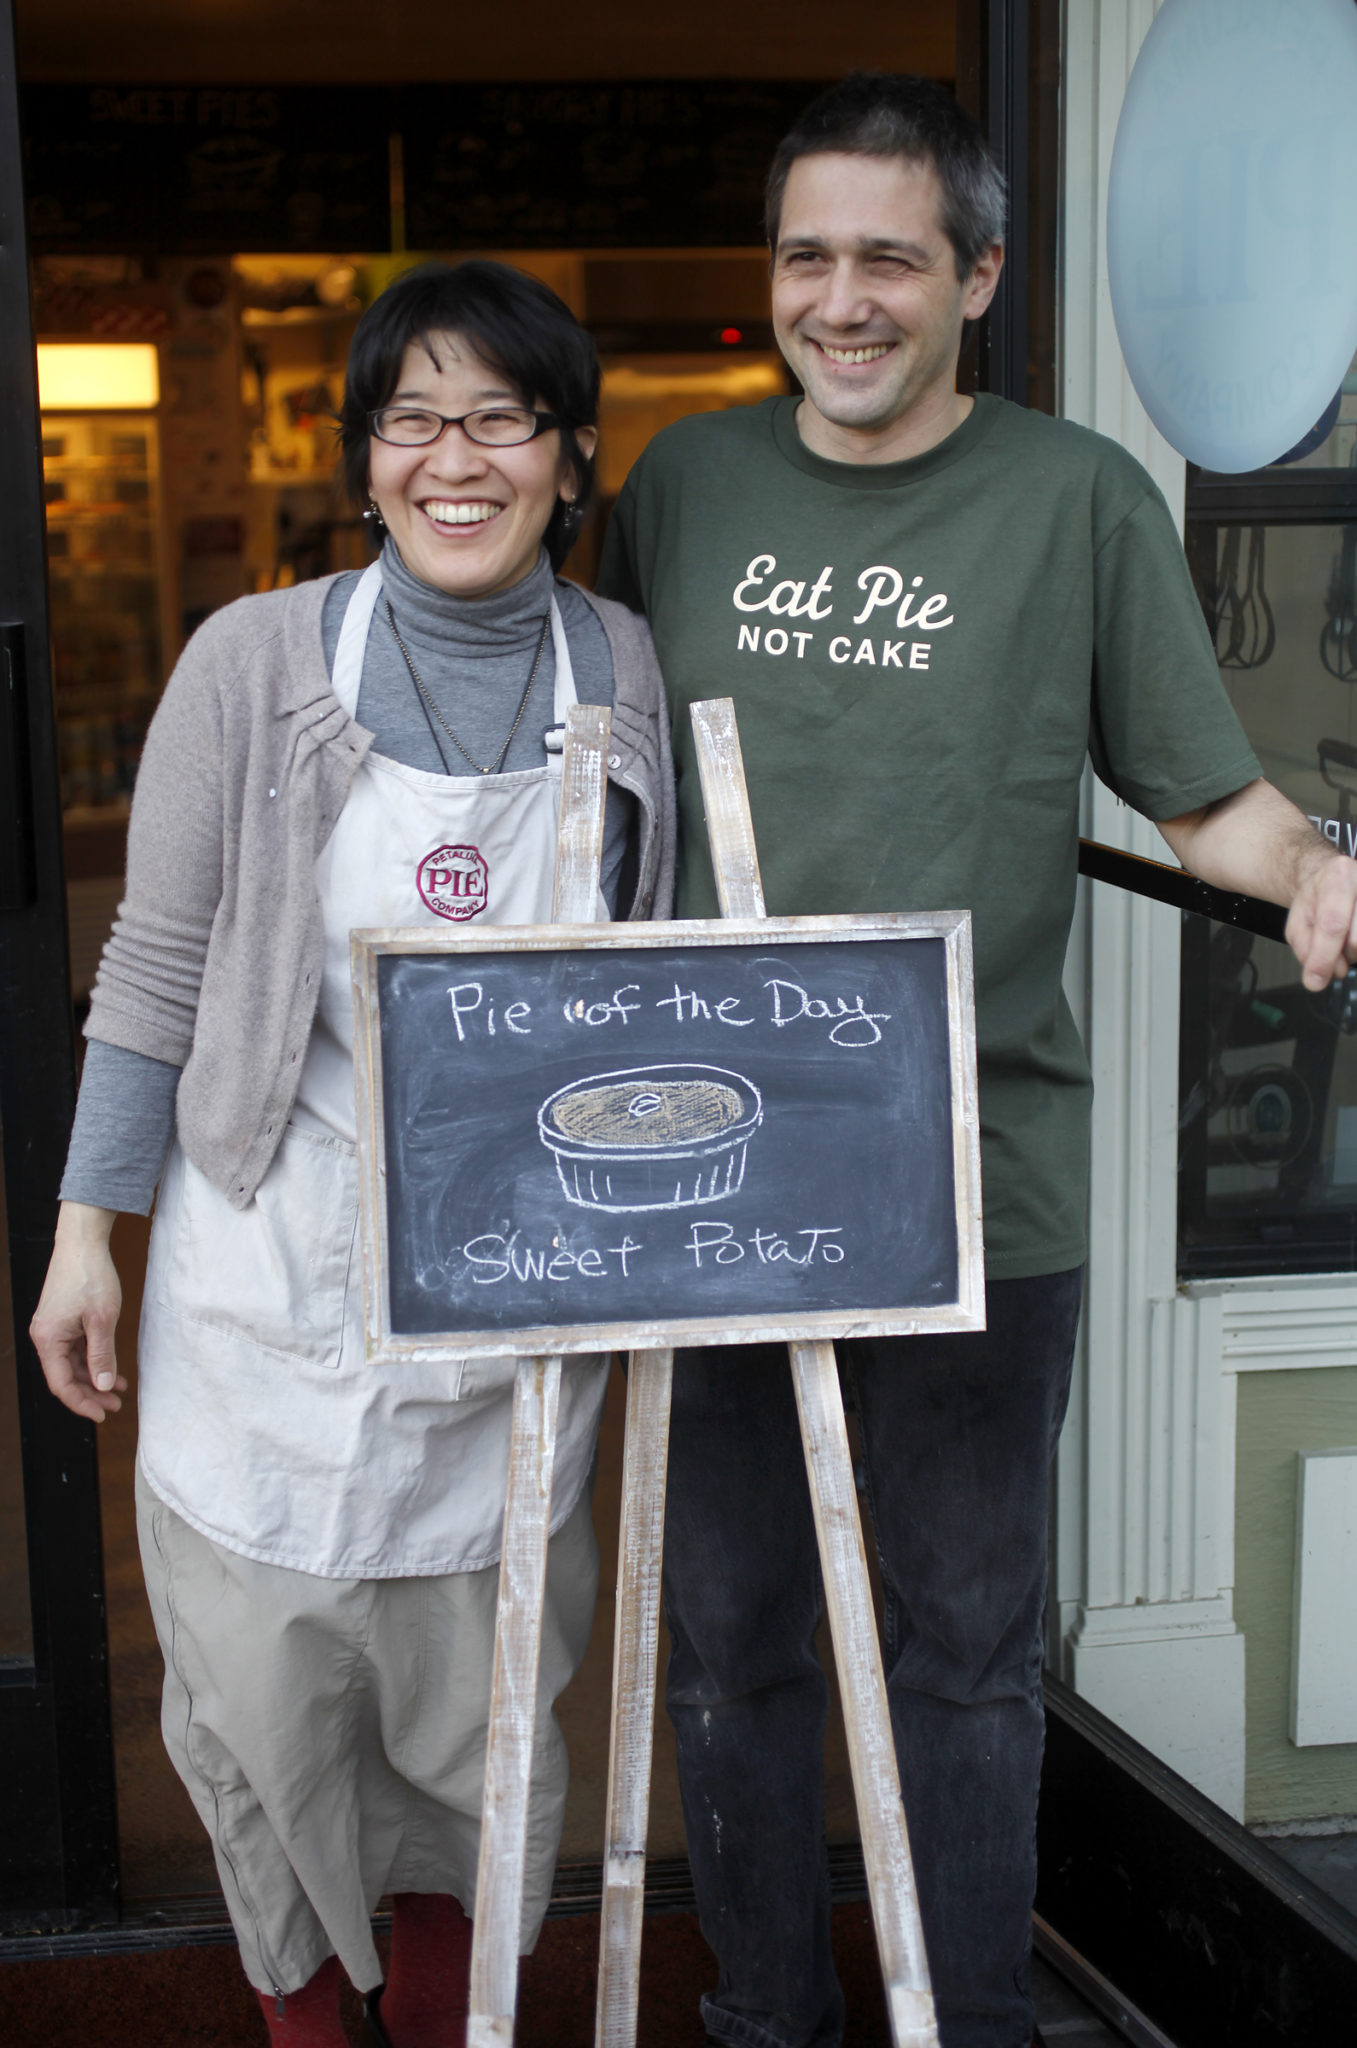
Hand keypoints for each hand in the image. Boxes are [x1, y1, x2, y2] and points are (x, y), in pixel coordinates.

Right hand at [29, 1203, 125, 1423]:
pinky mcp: (61, 1320)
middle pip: (65, 1376)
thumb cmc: (91, 1276)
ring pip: (71, 1364)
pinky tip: (112, 1368)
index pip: (61, 1384)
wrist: (82, 1241)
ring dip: (94, 1377)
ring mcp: (52, 1328)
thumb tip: (104, 1386)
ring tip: (119, 1390)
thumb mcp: (102, 1319)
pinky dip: (92, 1360)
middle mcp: (45, 1336)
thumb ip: (102, 1355)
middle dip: (91, 1393)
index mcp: (48, 1339)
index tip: (103, 1415)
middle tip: (116, 1406)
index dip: (82, 1403)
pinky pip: (74, 1349)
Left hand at [1284, 850, 1356, 992]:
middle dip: (1339, 956)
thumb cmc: (1319, 900)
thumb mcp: (1298, 920)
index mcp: (1338, 877)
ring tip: (1344, 939)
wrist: (1336, 881)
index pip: (1333, 924)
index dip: (1323, 957)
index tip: (1315, 980)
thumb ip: (1304, 948)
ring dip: (1352, 955)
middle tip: (1331, 948)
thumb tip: (1317, 979)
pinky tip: (1353, 939)